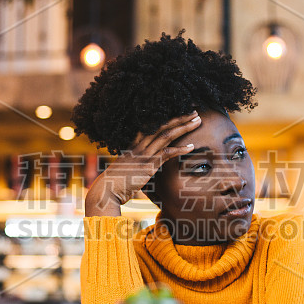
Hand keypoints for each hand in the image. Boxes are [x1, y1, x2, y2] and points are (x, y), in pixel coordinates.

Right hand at [85, 111, 200, 214]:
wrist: (105, 191)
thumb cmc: (115, 184)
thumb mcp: (126, 170)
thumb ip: (136, 166)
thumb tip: (143, 170)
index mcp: (134, 145)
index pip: (152, 125)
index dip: (167, 118)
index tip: (180, 113)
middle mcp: (139, 146)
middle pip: (162, 125)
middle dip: (180, 117)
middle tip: (194, 111)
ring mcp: (144, 154)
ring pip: (166, 135)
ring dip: (184, 127)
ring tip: (197, 120)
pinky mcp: (148, 165)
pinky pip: (166, 153)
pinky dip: (180, 149)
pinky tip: (192, 146)